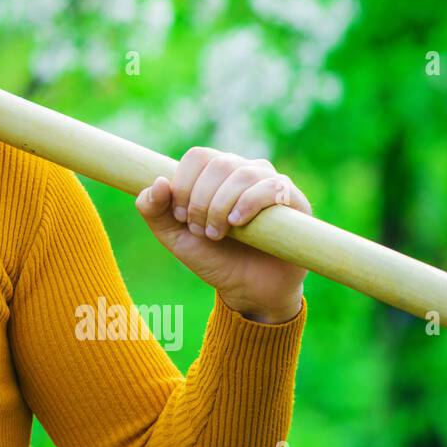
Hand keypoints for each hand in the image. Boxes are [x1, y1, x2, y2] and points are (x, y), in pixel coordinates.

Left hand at [135, 147, 310, 323]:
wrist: (249, 289)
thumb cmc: (213, 258)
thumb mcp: (174, 237)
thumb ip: (153, 210)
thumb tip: (158, 182)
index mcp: (214, 173)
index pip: (197, 156)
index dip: (184, 184)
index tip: (180, 217)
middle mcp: (242, 170)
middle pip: (218, 163)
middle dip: (200, 200)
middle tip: (199, 230)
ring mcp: (269, 182)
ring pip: (242, 173)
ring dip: (221, 206)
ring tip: (217, 233)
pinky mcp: (293, 199)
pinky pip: (271, 186)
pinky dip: (248, 203)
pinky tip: (238, 223)